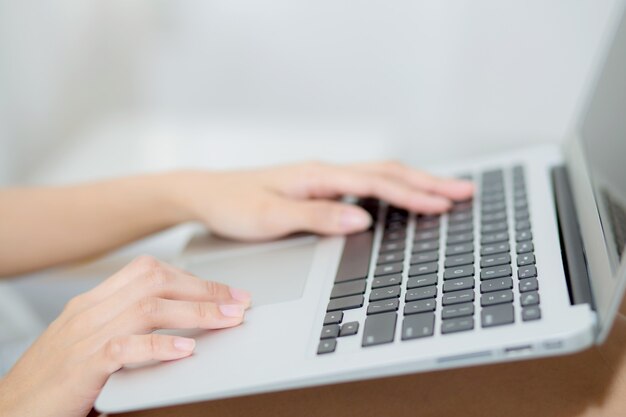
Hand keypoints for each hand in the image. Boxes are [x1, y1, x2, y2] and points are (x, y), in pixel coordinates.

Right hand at [0, 256, 250, 416]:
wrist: (9, 413)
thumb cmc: (52, 384)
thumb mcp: (90, 345)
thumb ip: (127, 330)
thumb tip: (181, 327)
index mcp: (92, 304)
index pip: (147, 272)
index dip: (191, 277)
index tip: (224, 289)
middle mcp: (88, 312)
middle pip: (154, 281)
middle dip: (203, 288)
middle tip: (239, 301)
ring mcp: (83, 336)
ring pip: (148, 307)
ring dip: (197, 311)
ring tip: (228, 319)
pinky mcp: (82, 366)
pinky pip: (125, 346)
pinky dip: (160, 345)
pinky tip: (187, 349)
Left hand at [170, 161, 473, 239]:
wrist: (206, 194)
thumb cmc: (233, 205)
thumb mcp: (270, 216)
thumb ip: (316, 217)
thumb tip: (362, 219)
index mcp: (317, 175)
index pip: (376, 183)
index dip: (413, 195)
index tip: (444, 205)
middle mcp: (325, 172)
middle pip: (387, 172)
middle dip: (428, 183)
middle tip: (465, 191)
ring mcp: (323, 178)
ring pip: (379, 175)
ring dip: (415, 183)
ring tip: (446, 191)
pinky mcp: (318, 187)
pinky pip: (366, 184)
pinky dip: (393, 188)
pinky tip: (402, 196)